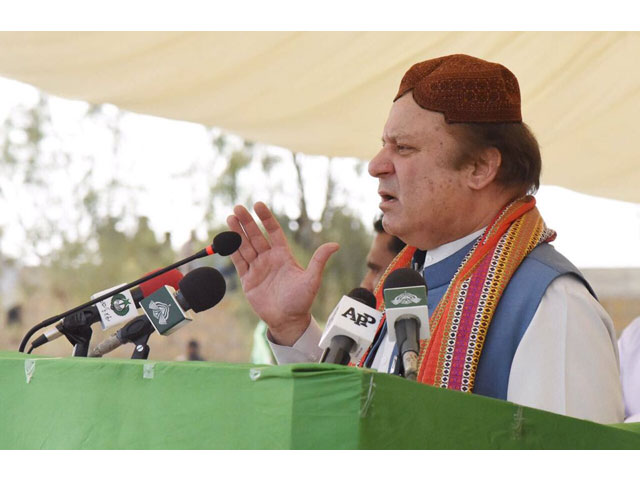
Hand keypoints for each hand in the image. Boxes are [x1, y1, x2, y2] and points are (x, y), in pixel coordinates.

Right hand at [226, 202, 338, 345]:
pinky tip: (226, 239)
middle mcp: (269, 259)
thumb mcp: (312, 280)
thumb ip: (319, 261)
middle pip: (256, 236)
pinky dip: (232, 251)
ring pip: (245, 246)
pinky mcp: (248, 280)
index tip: (258, 205)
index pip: (273, 232)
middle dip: (247, 222)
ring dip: (237, 233)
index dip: (266, 218)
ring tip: (230, 218)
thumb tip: (335, 245)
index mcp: (283, 255)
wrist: (288, 321)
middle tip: (238, 207)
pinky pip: (239, 262)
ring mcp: (258, 268)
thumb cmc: (302, 301)